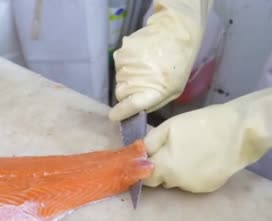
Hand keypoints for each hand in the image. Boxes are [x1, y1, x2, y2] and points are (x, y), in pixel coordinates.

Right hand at [109, 0, 212, 120]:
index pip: (129, 106)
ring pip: (119, 79)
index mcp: (152, 90)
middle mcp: (135, 78)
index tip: (114, 116)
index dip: (120, 112)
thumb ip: (153, 102)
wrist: (175, 31)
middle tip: (141, 83)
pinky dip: (127, 65)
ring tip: (144, 68)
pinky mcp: (121, 52)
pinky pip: (118, 66)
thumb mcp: (173, 90)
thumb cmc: (178, 65)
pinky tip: (140, 58)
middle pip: (120, 93)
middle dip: (127, 93)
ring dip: (128, 77)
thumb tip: (135, 109)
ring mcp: (126, 64)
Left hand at [143, 88, 271, 192]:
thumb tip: (137, 155)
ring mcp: (194, 187)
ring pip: (175, 181)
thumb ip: (149, 144)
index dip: (143, 168)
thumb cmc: (201, 125)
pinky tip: (201, 158)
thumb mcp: (168, 128)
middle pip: (160, 180)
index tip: (146, 158)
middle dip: (159, 167)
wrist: (239, 132)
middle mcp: (177, 183)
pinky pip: (190, 182)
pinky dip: (191, 173)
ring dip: (175, 171)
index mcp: (165, 168)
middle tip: (168, 150)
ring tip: (187, 151)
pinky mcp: (208, 187)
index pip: (144, 177)